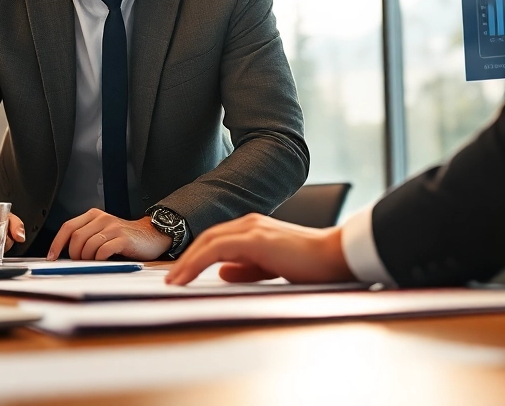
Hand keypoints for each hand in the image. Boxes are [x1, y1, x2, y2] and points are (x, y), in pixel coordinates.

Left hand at [47, 208, 171, 260]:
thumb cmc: (125, 237)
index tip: (52, 257)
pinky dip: (99, 259)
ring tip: (93, 262)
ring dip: (87, 259)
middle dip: (74, 254)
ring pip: (88, 246)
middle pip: (76, 238)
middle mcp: (102, 219)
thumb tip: (66, 254)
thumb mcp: (103, 232)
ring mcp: (113, 228)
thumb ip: (86, 237)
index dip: (57, 243)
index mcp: (94, 215)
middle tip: (80, 262)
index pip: (68, 227)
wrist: (151, 235)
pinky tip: (103, 261)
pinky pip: (103, 251)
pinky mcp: (123, 239)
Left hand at [165, 213, 354, 285]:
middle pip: (207, 238)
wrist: (334, 256)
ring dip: (187, 261)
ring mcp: (252, 228)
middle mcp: (250, 223)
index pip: (215, 239)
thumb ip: (248, 268)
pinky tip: (187, 276)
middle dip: (185, 259)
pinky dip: (197, 262)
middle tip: (170, 279)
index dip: (195, 256)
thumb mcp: (272, 267)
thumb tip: (223, 272)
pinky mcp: (255, 238)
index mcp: (254, 228)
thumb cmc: (311, 263)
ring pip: (208, 241)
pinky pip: (216, 248)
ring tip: (173, 281)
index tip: (180, 274)